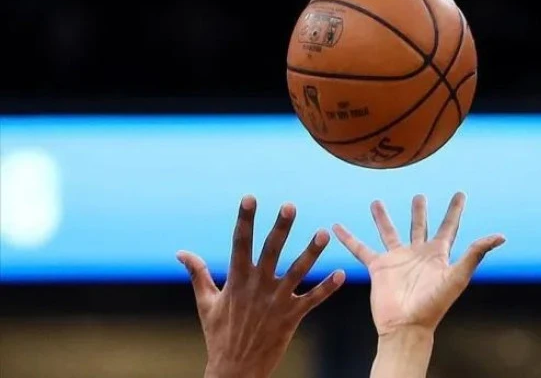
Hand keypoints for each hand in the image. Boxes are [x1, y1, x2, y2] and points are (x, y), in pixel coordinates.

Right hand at [177, 196, 344, 377]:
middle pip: (272, 251)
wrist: (235, 370)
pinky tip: (341, 274)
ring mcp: (277, 301)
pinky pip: (313, 299)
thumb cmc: (219, 334)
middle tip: (290, 205)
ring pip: (298, 271)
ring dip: (312, 252)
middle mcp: (258, 286)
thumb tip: (180, 252)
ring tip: (325, 233)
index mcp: (237, 280)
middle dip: (281, 228)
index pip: (240, 243)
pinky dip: (327, 288)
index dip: (245, 220)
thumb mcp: (206, 302)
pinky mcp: (292, 316)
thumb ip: (197, 274)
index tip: (249, 198)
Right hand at [333, 192, 503, 336]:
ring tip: (376, 201)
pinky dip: (349, 238)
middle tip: (419, 196)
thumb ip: (475, 254)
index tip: (460, 193)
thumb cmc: (434, 304)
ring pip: (389, 232)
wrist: (406, 325)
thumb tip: (500, 236)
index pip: (449, 226)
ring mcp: (397, 259)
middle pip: (419, 226)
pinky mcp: (378, 267)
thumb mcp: (457, 276)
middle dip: (419, 211)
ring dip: (383, 218)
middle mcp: (417, 254)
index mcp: (438, 254)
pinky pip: (361, 248)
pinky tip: (337, 227)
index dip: (455, 210)